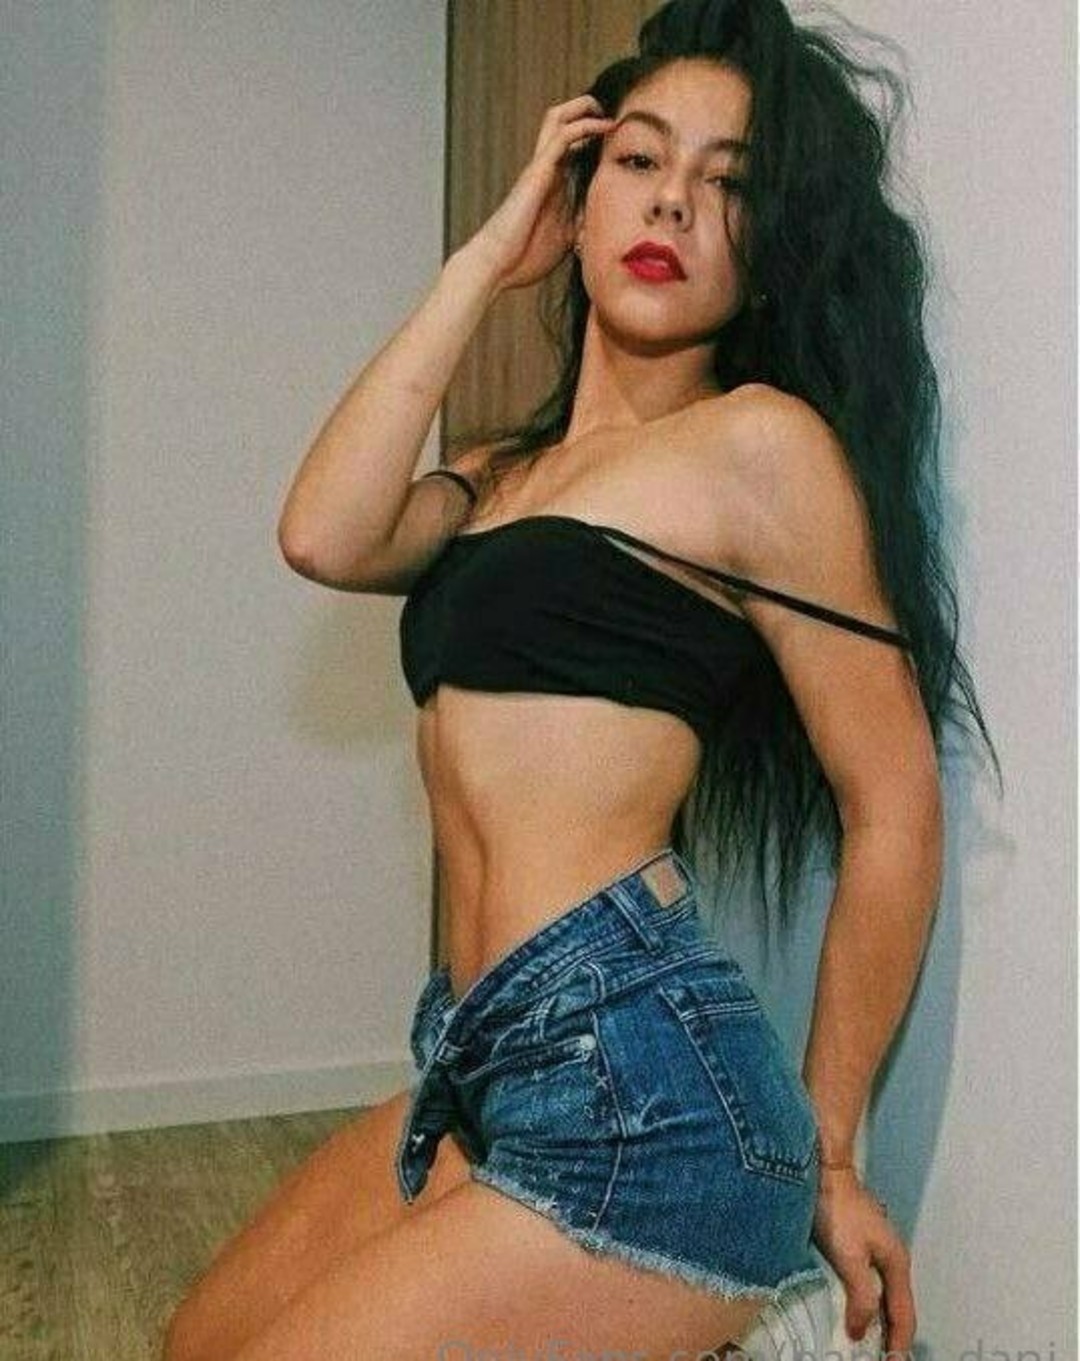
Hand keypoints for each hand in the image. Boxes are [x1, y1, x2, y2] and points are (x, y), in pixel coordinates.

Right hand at [462, 94, 614, 293]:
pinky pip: (563, 136)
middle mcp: (547, 169)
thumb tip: (611, 224)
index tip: (623, 134)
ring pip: (559, 118)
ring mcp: (541, 167)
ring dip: (585, 108)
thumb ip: (585, 222)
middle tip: (614, 114)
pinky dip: (585, 125)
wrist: (499, 265)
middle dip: (589, 110)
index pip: (573, 145)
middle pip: (563, 121)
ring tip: (609, 112)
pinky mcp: (538, 171)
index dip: (595, 134)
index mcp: (554, 183)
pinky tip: (605, 127)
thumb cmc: (527, 257)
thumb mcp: (568, 237)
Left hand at [812, 1165, 916, 1354]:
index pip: (904, 1314)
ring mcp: (878, 1246)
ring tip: (870, 1340)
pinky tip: (856, 1307)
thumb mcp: (849, 1258)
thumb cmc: (836, 1210)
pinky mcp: (862, 1241)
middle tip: (882, 1357)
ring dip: (880, 1318)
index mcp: (896, 1262)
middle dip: (893, 1334)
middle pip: (898, 1305)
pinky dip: (868, 1300)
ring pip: (885, 1293)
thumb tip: (861, 1332)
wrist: (824, 1170)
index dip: (899, 1343)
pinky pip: (872, 1281)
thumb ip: (860, 1296)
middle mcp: (893, 1256)